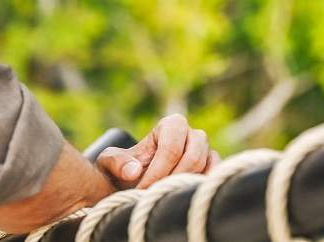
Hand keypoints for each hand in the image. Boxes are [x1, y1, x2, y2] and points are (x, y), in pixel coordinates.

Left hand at [95, 114, 220, 188]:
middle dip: (171, 180)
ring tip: (162, 198)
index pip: (172, 148)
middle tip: (153, 197)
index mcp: (172, 125)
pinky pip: (214, 177)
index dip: (158, 172)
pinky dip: (198, 188)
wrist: (135, 181)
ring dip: (182, 187)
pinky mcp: (213, 168)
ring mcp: (206, 151)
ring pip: (204, 169)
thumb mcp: (109, 163)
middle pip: (193, 158)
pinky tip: (180, 197)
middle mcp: (193, 134)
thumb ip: (116, 163)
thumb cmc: (123, 169)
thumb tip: (134, 171)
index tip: (142, 190)